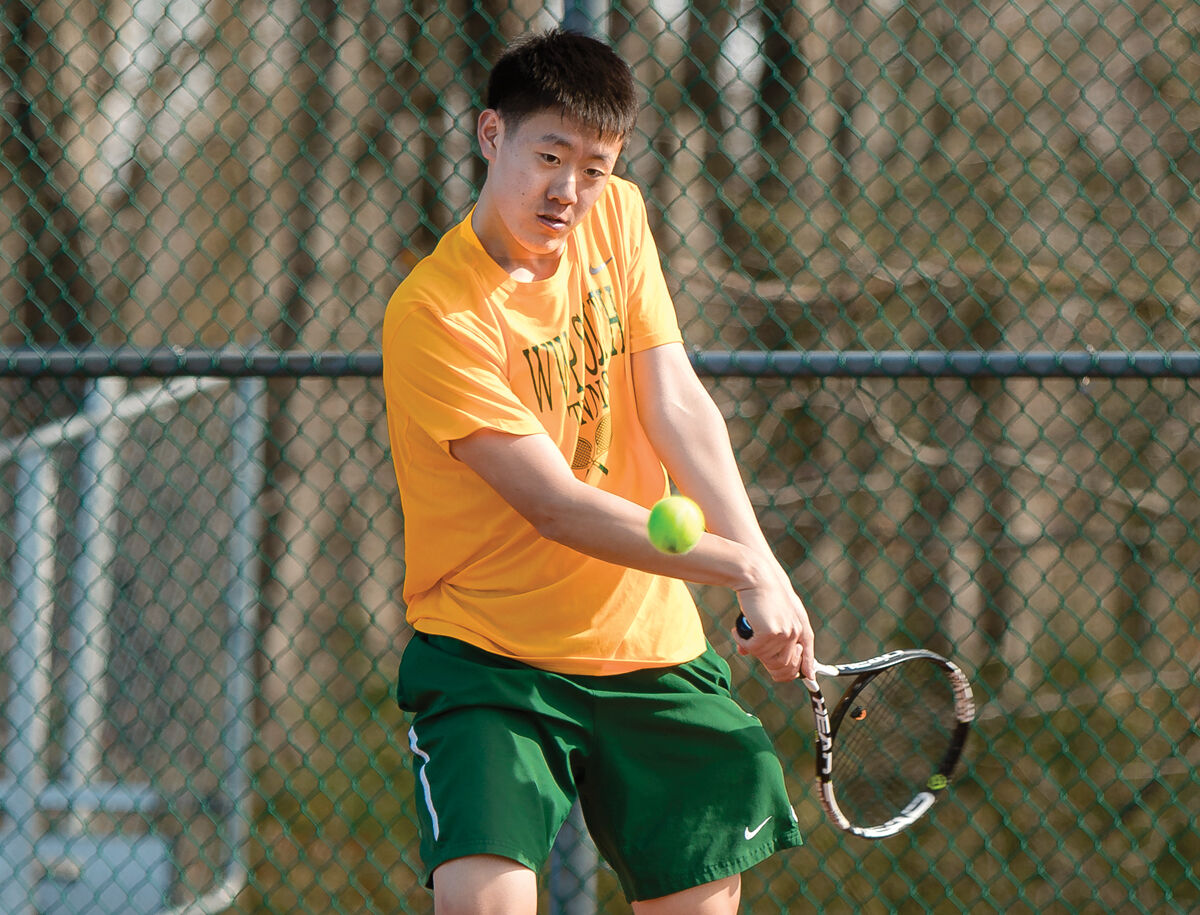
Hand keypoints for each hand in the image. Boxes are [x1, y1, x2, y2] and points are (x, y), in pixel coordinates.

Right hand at [732, 560, 815, 681]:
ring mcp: (785, 634)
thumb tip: (745, 653)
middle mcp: (797, 633)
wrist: (758, 576)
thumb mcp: (773, 614)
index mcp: (802, 628)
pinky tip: (737, 629)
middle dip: (767, 663)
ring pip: (766, 659)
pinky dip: (742, 641)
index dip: (799, 672)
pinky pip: (752, 649)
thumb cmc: (763, 593)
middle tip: (753, 650)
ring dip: (751, 648)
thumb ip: (768, 635)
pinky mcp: (770, 633)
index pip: (806, 659)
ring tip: (743, 632)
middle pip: (785, 667)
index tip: (796, 679)